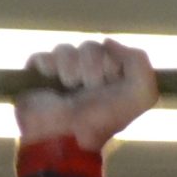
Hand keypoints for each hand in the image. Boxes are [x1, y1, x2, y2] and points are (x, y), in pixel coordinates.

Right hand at [15, 39, 158, 148]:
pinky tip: (53, 86)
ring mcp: (59, 74)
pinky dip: (49, 69)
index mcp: (109, 78)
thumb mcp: (141, 95)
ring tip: (70, 90)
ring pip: (65, 50)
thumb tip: (107, 40)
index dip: (112, 62)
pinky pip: (43, 57)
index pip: (110, 48)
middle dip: (92, 67)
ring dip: (71, 69)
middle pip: (89, 47)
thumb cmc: (102, 121)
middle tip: (89, 89)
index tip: (112, 83)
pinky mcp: (36, 75)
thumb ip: (139, 62)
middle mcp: (85, 74)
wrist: (67, 135)